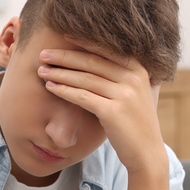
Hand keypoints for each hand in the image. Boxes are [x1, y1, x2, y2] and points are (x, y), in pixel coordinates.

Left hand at [38, 40, 166, 175]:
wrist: (147, 152)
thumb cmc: (135, 122)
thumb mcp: (135, 93)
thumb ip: (123, 74)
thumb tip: (99, 56)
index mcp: (139, 69)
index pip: (106, 49)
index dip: (83, 42)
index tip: (63, 36)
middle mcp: (133, 78)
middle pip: (92, 62)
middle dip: (65, 56)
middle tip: (44, 54)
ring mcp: (125, 94)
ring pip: (84, 78)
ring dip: (60, 73)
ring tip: (42, 70)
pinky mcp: (113, 112)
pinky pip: (82, 97)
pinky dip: (64, 91)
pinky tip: (50, 87)